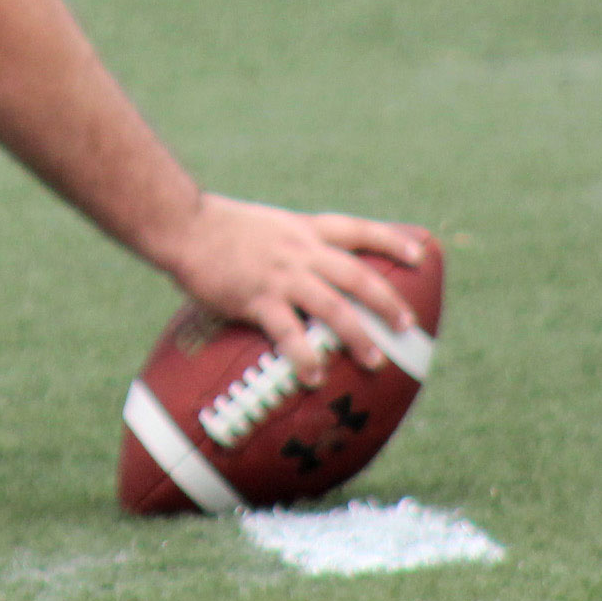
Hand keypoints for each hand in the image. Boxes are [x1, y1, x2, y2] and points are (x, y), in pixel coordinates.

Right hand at [155, 196, 429, 380]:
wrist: (180, 223)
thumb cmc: (214, 227)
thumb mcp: (264, 225)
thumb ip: (286, 245)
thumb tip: (301, 272)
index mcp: (302, 230)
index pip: (357, 230)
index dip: (391, 242)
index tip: (421, 255)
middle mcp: (299, 250)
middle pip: (357, 275)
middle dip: (387, 301)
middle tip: (407, 326)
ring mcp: (281, 274)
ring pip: (333, 307)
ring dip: (358, 336)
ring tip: (374, 361)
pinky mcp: (257, 297)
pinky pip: (289, 332)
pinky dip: (305, 355)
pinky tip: (314, 377)